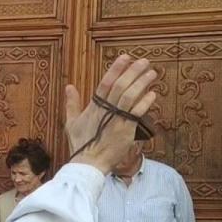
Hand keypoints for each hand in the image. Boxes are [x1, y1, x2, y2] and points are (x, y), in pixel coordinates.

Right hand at [64, 54, 156, 172]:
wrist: (88, 163)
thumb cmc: (80, 144)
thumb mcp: (71, 122)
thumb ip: (72, 103)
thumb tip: (69, 86)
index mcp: (93, 107)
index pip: (105, 83)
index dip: (115, 69)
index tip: (125, 57)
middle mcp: (105, 111)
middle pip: (119, 86)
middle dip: (132, 71)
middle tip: (144, 61)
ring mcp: (116, 119)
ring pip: (129, 96)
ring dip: (141, 83)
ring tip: (152, 73)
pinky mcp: (125, 129)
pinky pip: (137, 112)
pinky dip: (145, 102)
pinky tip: (153, 93)